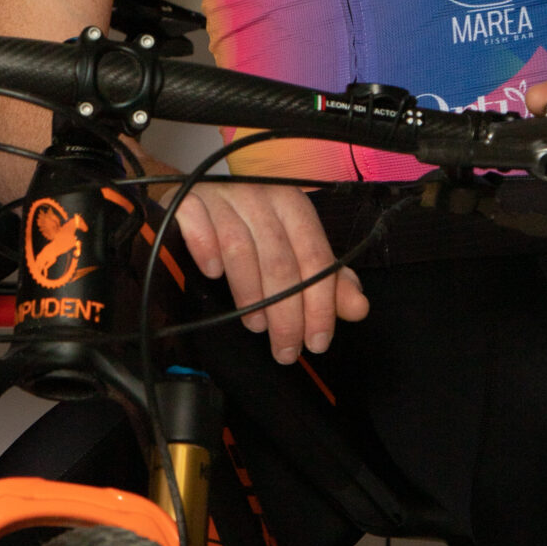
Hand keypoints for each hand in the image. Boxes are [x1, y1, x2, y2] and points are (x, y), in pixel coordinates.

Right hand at [164, 174, 368, 361]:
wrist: (199, 196)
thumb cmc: (252, 227)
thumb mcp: (295, 249)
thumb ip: (327, 280)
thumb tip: (359, 308)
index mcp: (293, 206)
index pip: (314, 258)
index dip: (319, 305)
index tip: (316, 342)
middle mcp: (260, 196)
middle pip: (280, 261)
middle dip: (286, 313)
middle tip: (284, 349)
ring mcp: (223, 197)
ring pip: (240, 248)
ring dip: (250, 294)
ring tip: (256, 325)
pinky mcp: (188, 201)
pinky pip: (198, 224)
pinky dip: (205, 250)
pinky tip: (212, 274)